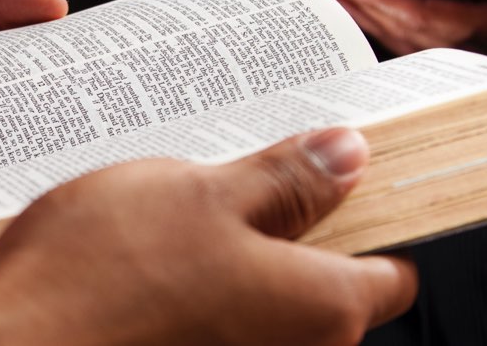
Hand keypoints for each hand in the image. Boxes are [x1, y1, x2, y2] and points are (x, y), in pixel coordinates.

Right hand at [0, 128, 415, 344]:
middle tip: (232, 184)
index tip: (337, 181)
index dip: (370, 223)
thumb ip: (283, 182)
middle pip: (321, 299)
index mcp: (321, 312)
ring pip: (257, 318)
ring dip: (230, 273)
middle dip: (287, 240)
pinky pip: (206, 337)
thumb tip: (347, 158)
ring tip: (169, 222)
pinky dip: (187, 308)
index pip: (390, 276)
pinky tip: (137, 272)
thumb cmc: (96, 278)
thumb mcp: (198, 195)